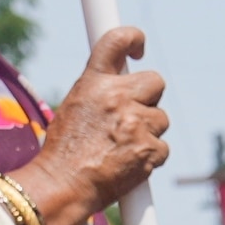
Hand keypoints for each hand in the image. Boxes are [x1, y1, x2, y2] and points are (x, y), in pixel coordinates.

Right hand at [24, 25, 167, 224]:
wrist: (62, 186)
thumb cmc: (62, 152)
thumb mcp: (74, 108)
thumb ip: (99, 92)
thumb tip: (121, 85)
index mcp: (94, 82)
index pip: (117, 41)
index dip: (133, 38)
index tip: (139, 47)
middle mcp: (117, 96)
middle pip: (155, 82)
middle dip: (149, 97)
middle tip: (133, 115)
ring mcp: (136, 123)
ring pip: (160, 119)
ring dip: (148, 131)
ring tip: (122, 147)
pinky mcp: (149, 149)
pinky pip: (162, 148)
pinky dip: (150, 156)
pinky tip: (128, 164)